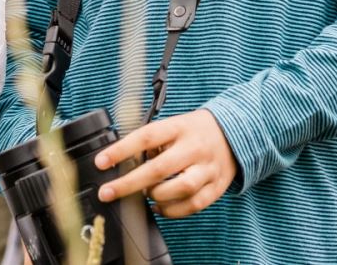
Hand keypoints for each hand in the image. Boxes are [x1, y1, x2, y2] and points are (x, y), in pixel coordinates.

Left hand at [91, 108, 236, 218]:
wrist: (234, 134)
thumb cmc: (194, 131)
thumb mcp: (173, 125)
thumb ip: (152, 142)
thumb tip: (121, 161)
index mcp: (180, 127)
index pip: (147, 137)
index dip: (121, 150)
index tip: (101, 162)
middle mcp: (195, 148)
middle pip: (159, 169)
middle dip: (129, 183)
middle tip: (107, 192)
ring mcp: (207, 169)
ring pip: (179, 189)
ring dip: (155, 196)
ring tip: (144, 194)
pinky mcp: (215, 187)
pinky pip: (192, 205)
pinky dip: (172, 211)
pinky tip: (159, 206)